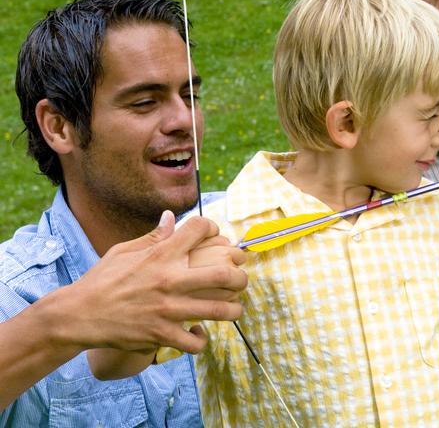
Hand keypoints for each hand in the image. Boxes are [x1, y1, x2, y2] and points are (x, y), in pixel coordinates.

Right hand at [63, 211, 247, 354]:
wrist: (77, 316)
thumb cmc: (101, 281)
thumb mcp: (124, 251)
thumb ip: (154, 236)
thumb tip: (171, 217)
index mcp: (160, 255)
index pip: (199, 229)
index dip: (212, 227)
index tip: (215, 236)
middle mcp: (169, 280)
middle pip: (223, 274)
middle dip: (240, 276)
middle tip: (240, 279)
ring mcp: (167, 310)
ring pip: (219, 311)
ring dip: (233, 310)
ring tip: (233, 308)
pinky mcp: (161, 335)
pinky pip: (195, 342)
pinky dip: (201, 339)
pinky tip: (198, 333)